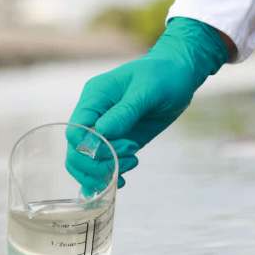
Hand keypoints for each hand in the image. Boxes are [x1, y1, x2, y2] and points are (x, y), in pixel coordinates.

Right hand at [67, 17, 230, 190]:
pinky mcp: (116, 141)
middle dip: (98, 164)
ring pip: (83, 162)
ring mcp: (103, 130)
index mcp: (93, 98)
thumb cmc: (163, 75)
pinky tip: (122, 179)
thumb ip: (125, 112)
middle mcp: (93, 116)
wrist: (179, 75)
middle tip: (130, 158)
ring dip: (104, 171)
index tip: (124, 146)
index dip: (92, 148)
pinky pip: (100, 165)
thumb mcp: (147, 90)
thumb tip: (103, 132)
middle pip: (75, 151)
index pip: (75, 131)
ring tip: (133, 162)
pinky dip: (106, 177)